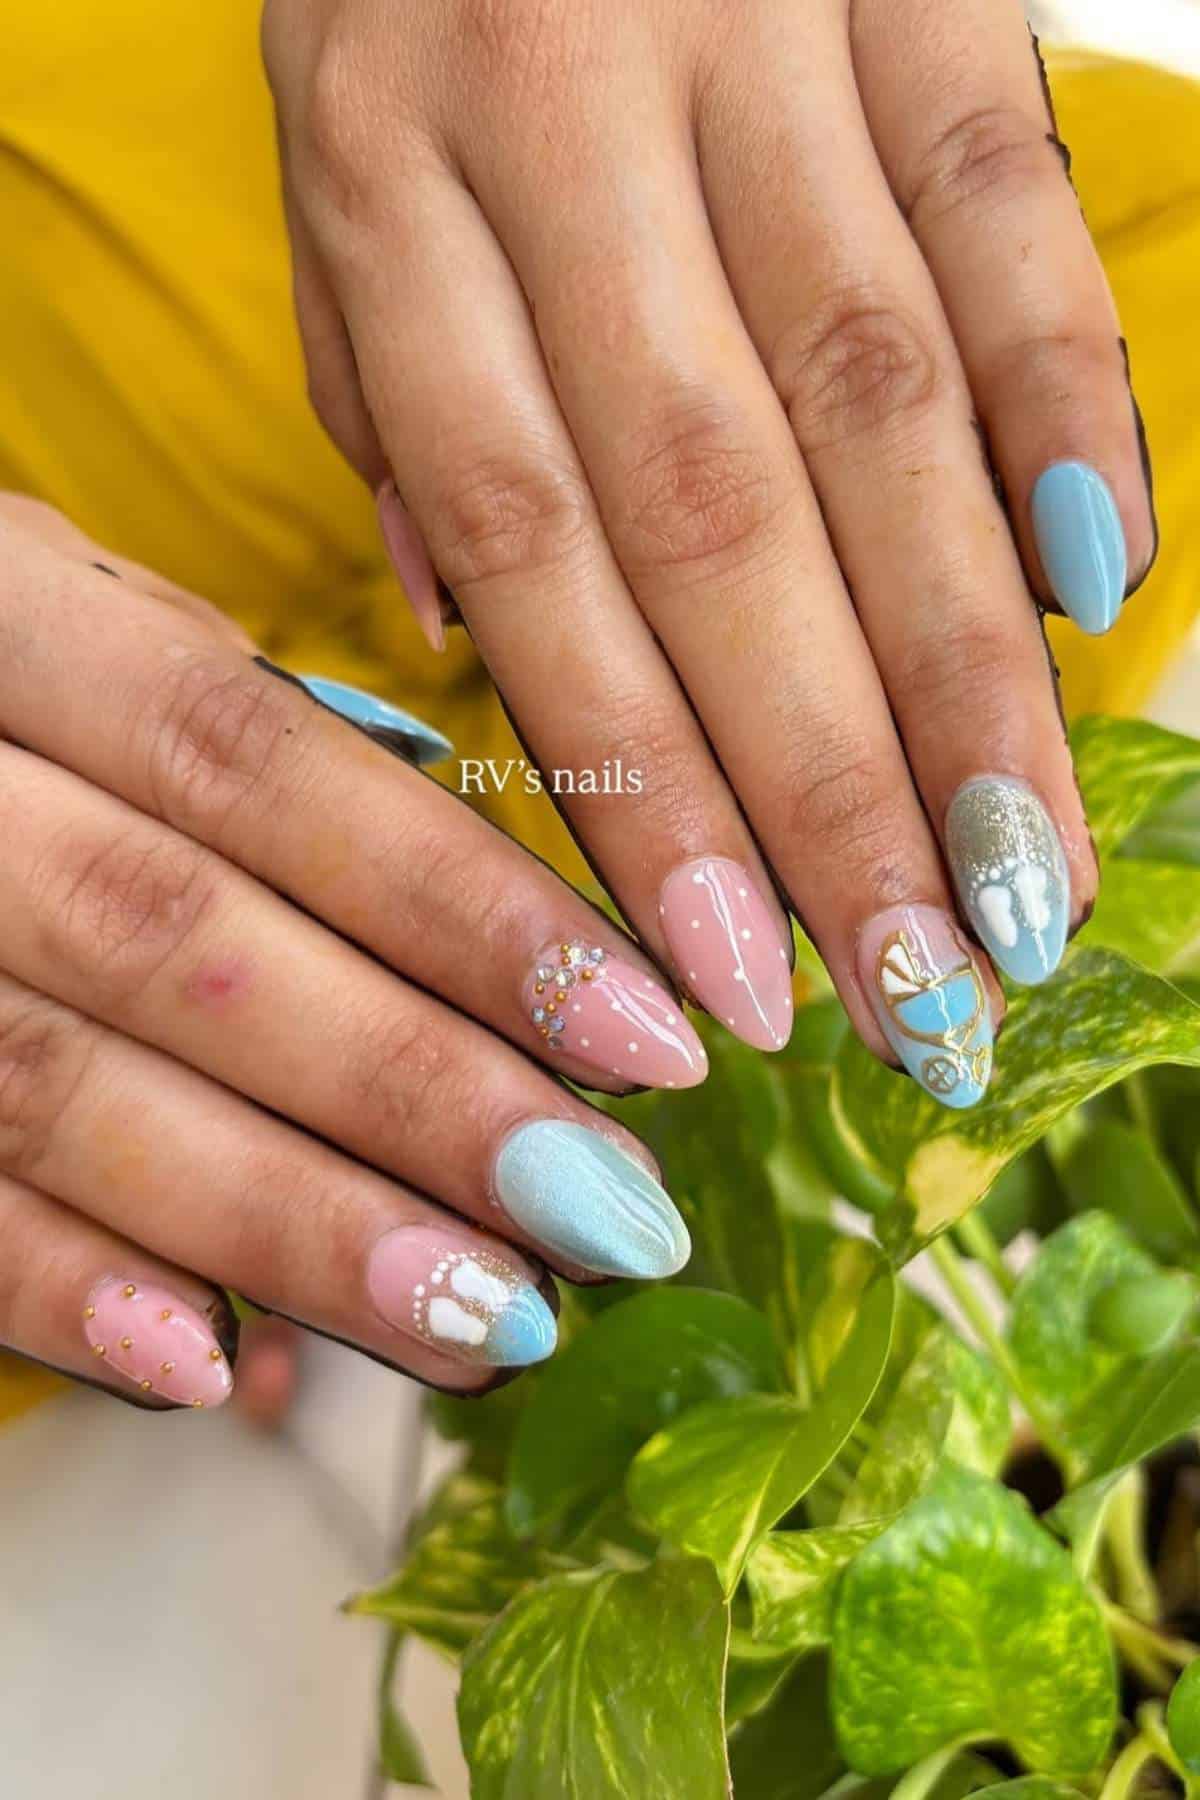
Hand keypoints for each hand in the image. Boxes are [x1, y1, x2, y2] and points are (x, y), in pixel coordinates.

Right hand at [0, 496, 698, 1407]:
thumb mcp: (81, 628)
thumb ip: (246, 737)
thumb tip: (490, 923)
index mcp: (4, 618)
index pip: (256, 764)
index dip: (459, 905)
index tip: (646, 1036)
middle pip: (180, 942)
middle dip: (411, 1090)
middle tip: (606, 1212)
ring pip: (60, 1087)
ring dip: (290, 1225)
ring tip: (487, 1319)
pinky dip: (59, 1287)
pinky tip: (218, 1369)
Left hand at [264, 0, 1154, 1108]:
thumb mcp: (334, 161)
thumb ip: (391, 402)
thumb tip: (484, 651)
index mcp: (396, 178)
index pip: (532, 549)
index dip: (640, 788)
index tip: (725, 977)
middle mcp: (572, 118)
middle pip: (722, 519)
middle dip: (827, 787)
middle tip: (916, 992)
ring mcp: (762, 32)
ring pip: (883, 405)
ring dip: (965, 668)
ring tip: (1015, 874)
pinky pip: (1008, 206)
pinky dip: (1074, 395)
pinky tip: (1108, 587)